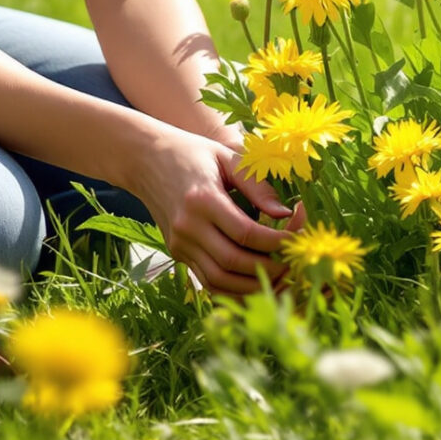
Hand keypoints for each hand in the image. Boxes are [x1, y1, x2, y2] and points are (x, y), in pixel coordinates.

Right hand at [119, 123, 300, 294]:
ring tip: (277, 275)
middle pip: (233, 262)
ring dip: (251, 285)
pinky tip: (253, 281)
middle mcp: (187, 226)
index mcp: (202, 199)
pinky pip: (207, 280)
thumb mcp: (227, 157)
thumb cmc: (192, 152)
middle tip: (291, 262)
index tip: (296, 238)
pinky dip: (232, 288)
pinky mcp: (176, 253)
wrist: (144, 158)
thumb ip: (257, 185)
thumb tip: (285, 214)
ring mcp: (179, 243)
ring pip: (219, 280)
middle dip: (268, 267)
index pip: (246, 234)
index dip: (276, 242)